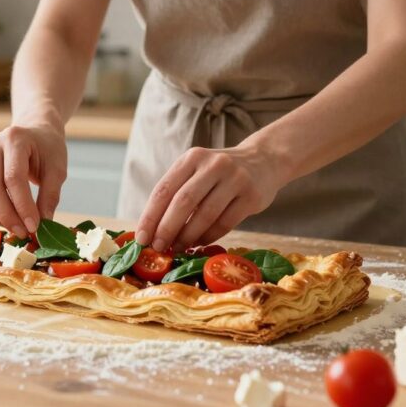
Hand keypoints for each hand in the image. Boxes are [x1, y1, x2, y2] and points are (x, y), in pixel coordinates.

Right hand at [0, 123, 67, 237]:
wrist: (35, 132)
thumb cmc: (48, 149)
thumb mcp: (57, 170)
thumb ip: (50, 196)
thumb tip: (43, 223)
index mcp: (15, 139)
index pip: (13, 177)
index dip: (22, 205)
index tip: (33, 226)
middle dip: (6, 214)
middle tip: (23, 232)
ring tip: (14, 227)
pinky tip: (4, 218)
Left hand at [135, 145, 287, 251]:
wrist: (264, 161)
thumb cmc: (220, 174)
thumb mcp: (197, 171)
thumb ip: (177, 193)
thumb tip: (151, 230)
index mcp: (192, 158)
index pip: (164, 189)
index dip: (150, 216)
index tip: (141, 239)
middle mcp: (213, 165)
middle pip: (183, 202)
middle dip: (167, 229)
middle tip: (158, 248)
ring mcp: (235, 179)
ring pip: (205, 214)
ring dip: (188, 236)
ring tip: (178, 248)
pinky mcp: (251, 195)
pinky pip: (225, 222)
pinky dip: (209, 236)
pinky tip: (199, 243)